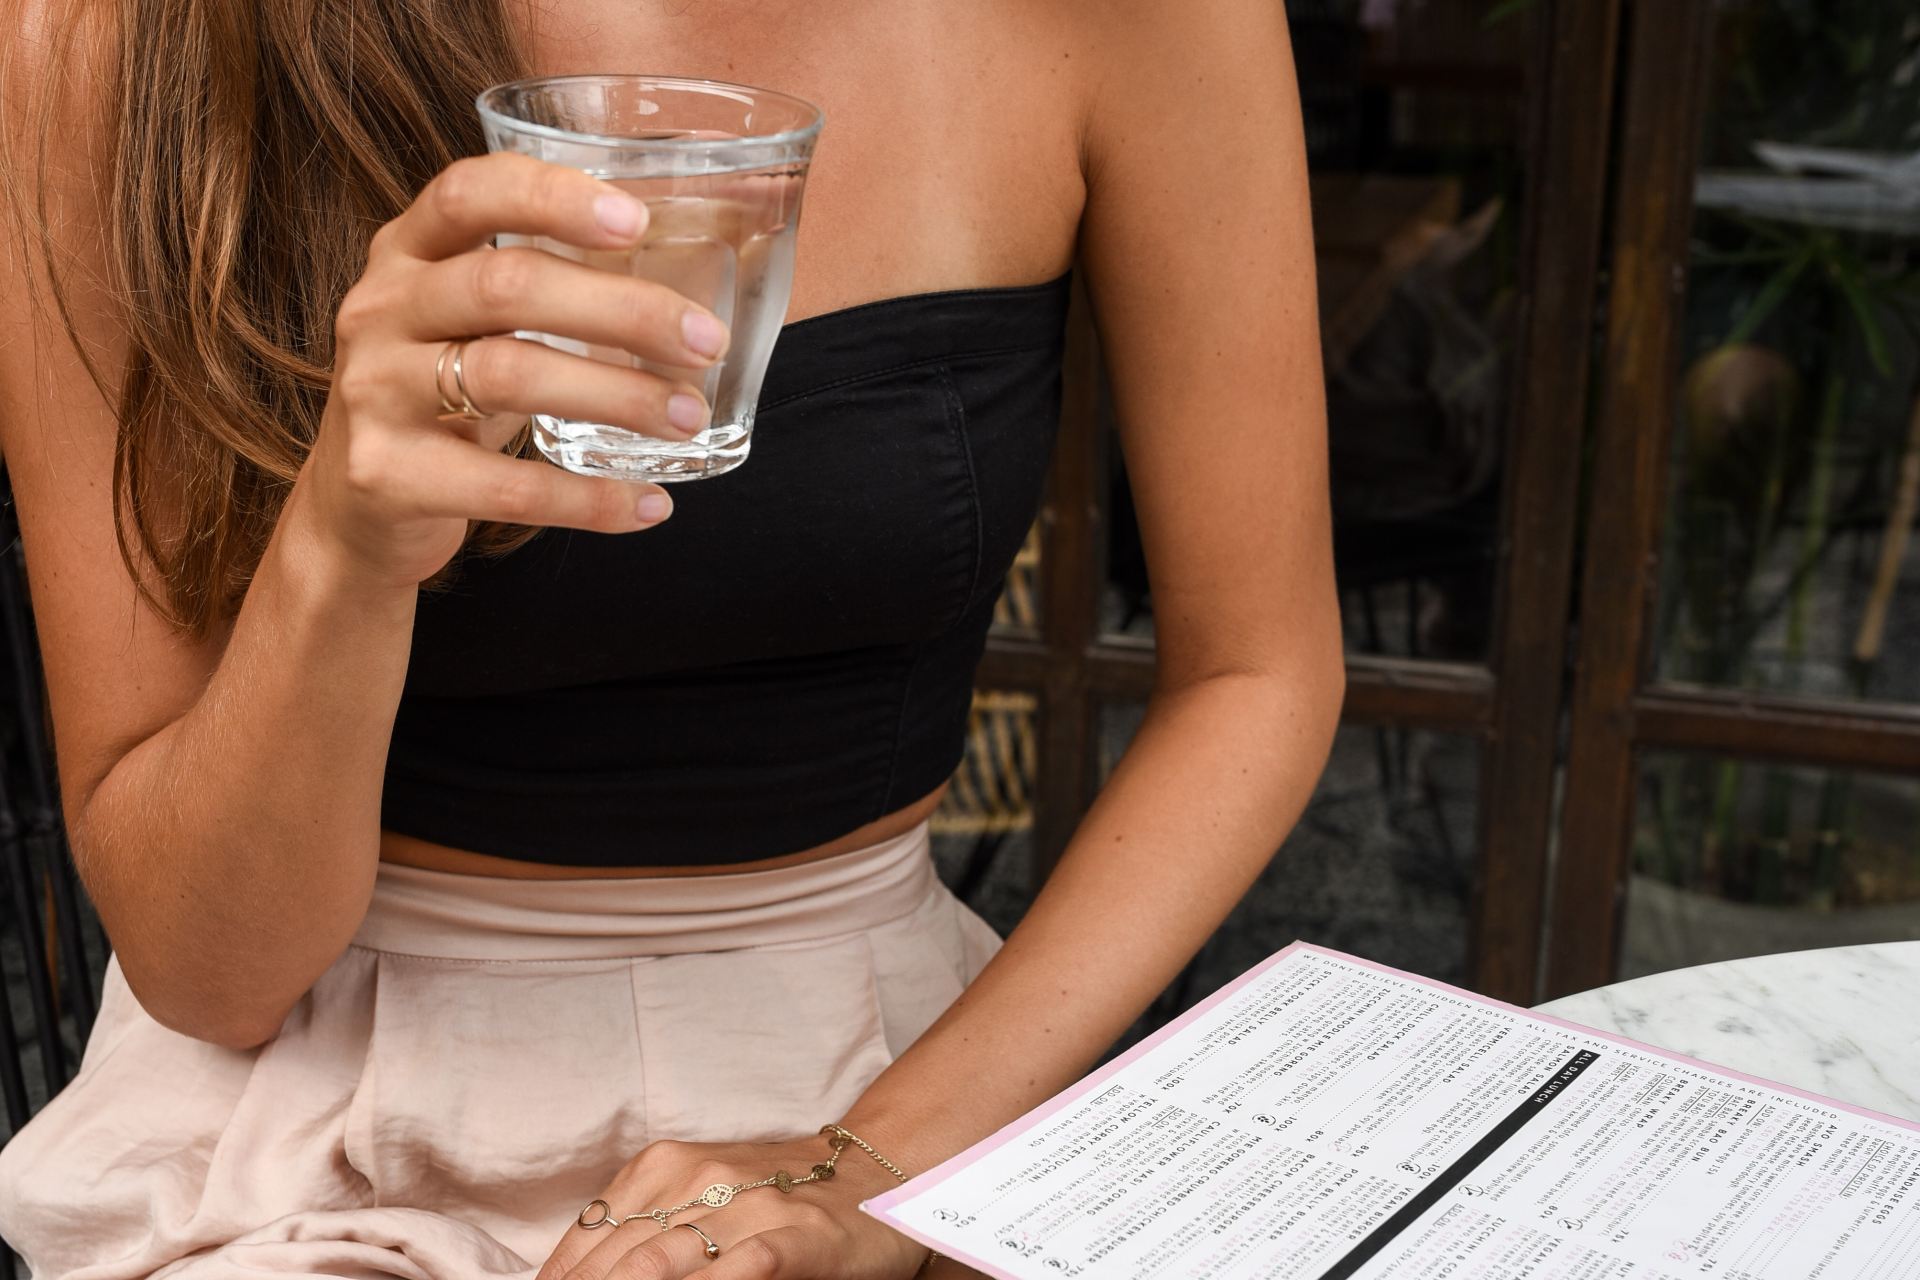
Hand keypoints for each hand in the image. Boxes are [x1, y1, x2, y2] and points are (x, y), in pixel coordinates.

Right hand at [289, 150, 734, 592]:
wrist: (355, 508)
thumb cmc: (441, 397)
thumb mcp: (470, 325)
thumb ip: (542, 288)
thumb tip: (684, 290)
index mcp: (406, 253)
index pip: (469, 193)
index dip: (552, 198)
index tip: (638, 222)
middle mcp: (380, 310)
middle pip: (506, 286)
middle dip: (622, 309)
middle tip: (706, 340)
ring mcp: (373, 392)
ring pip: (508, 376)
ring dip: (618, 395)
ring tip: (687, 416)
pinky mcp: (385, 477)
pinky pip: (506, 486)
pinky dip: (590, 498)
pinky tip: (650, 503)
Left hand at [537, 1135, 934, 1279]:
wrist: (875, 1167)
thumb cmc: (780, 1191)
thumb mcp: (699, 1191)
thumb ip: (643, 1228)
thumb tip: (573, 1274)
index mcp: (665, 1167)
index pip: (588, 1238)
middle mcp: (702, 1180)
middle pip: (620, 1258)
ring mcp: (752, 1209)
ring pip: (666, 1263)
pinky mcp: (799, 1239)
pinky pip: (745, 1269)